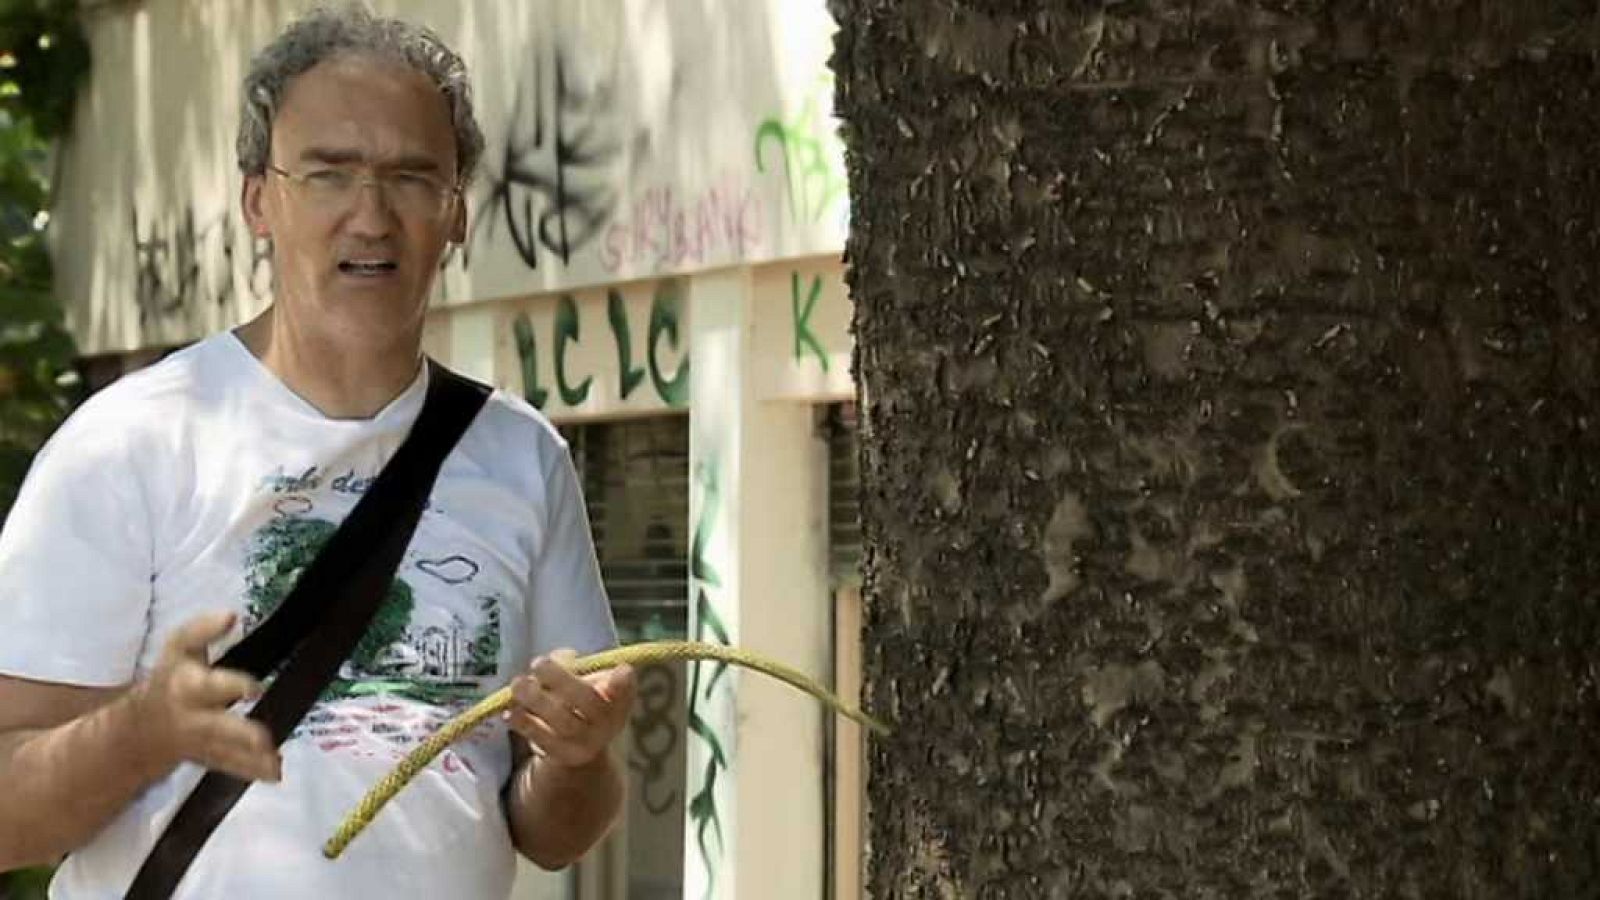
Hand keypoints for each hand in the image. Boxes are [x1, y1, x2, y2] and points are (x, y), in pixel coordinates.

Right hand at [127, 611, 280, 782]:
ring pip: (225, 752)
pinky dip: (252, 771)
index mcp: (186, 685)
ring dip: (250, 758)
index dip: (231, 686)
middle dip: (239, 734)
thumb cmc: (172, 678)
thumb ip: (202, 630)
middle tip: (263, 739)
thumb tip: (231, 614)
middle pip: (216, 727)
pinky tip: (275, 774)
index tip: (255, 687)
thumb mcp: (179, 648)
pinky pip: (230, 765)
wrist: (142, 728)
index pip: (207, 685)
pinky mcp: (209, 758)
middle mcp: (193, 716)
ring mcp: (200, 742)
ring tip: (276, 763)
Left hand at [506, 648, 635, 770]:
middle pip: (587, 701)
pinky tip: (510, 713)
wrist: (580, 744)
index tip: (621, 670)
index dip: (624, 682)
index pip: (626, 689)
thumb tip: (559, 658)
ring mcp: (588, 743)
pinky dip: (525, 725)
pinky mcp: (565, 756)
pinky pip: (543, 741)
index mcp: (619, 698)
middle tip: (537, 663)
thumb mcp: (586, 679)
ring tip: (518, 683)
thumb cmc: (581, 699)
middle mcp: (609, 722)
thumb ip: (575, 665)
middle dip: (561, 680)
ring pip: (562, 722)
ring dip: (537, 701)